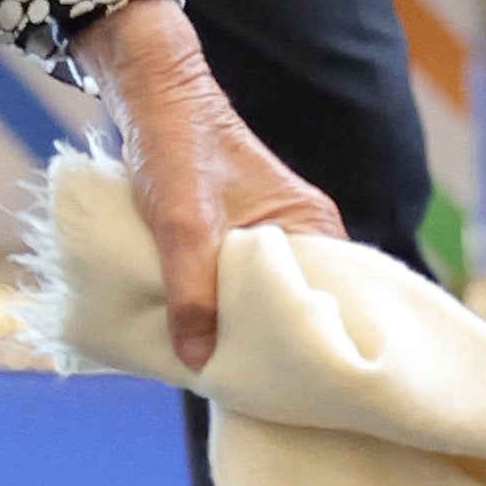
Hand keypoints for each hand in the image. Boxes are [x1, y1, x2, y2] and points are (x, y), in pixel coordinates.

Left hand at [76, 0, 342, 369]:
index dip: (319, 344)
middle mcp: (303, 233)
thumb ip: (193, 293)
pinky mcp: (239, 237)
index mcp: (314, 227)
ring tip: (234, 374)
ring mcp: (271, 235)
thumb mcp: (184, 226)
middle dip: (278, 345)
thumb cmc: (178, 149)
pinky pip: (241, 285)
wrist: (149, 95)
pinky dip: (227, 310)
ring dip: (246, 328)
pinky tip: (210, 339)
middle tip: (259, 390)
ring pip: (266, 298)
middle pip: (300, 305)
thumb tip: (200, 362)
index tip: (298, 386)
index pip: (336, 299)